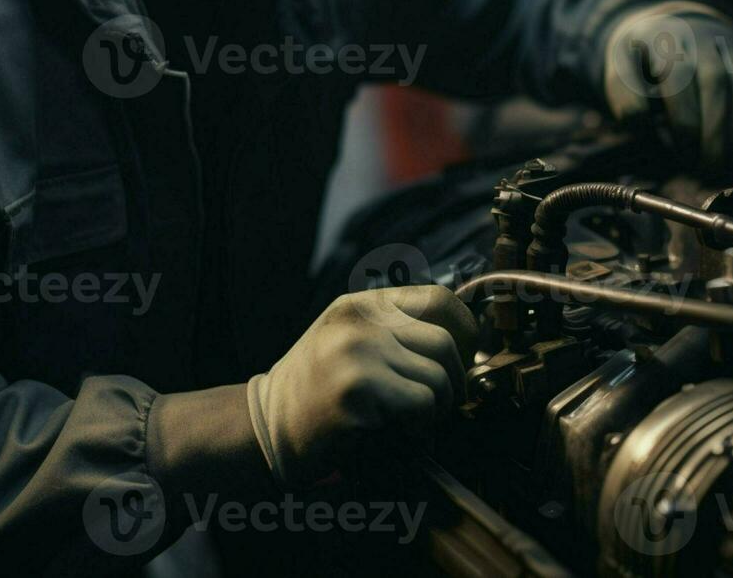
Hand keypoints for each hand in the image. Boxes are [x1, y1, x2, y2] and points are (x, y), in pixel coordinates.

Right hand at [245, 285, 477, 488]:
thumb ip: (396, 331)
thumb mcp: (350, 342)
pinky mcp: (357, 388)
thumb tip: (468, 338)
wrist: (264, 429)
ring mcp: (356, 351)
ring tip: (415, 421)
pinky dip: (421, 426)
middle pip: (445, 341)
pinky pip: (423, 405)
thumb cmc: (316, 392)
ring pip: (438, 377)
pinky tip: (398, 431)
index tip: (461, 361)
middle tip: (440, 405)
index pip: (439, 299)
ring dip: (438, 408)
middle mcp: (359, 320)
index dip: (465, 332)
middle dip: (454, 380)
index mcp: (361, 305)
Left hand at [602, 1, 732, 166]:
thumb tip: (639, 119)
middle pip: (716, 80)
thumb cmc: (645, 60)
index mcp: (665, 38)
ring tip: (728, 157)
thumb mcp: (621, 69)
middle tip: (710, 166)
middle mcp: (703, 36)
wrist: (673, 26)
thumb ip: (624, 95)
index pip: (678, 75)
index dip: (683, 118)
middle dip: (715, 129)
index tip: (682, 152)